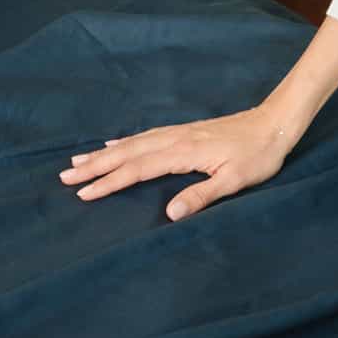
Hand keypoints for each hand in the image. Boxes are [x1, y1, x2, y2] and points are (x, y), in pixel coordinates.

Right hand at [58, 104, 288, 220]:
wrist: (272, 123)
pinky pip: (143, 137)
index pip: (136, 170)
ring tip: (79, 159)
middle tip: (65, 175)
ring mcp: (176, 133)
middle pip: (125, 154)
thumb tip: (169, 214)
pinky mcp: (182, 132)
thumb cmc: (257, 156)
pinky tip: (114, 143)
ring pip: (131, 144)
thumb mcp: (234, 181)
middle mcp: (172, 140)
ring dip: (103, 153)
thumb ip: (201, 196)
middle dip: (95, 165)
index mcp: (181, 153)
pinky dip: (123, 141)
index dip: (108, 182)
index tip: (83, 192)